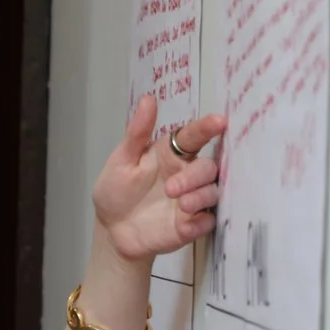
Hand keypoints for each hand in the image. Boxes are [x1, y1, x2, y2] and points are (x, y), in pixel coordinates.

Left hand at [93, 95, 224, 261]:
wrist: (111, 230)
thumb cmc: (116, 190)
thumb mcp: (121, 161)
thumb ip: (137, 133)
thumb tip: (148, 99)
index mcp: (171, 154)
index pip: (194, 136)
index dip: (207, 128)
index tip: (219, 121)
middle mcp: (186, 174)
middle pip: (209, 167)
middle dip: (196, 176)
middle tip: (172, 188)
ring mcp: (192, 200)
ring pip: (213, 192)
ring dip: (201, 197)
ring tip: (181, 205)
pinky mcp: (192, 225)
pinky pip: (207, 221)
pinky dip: (200, 222)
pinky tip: (186, 226)